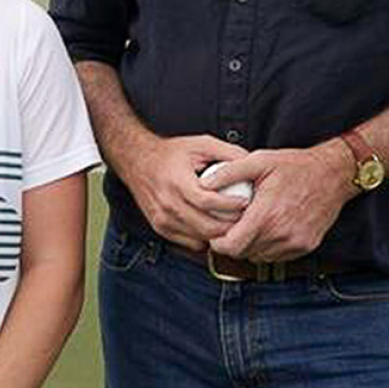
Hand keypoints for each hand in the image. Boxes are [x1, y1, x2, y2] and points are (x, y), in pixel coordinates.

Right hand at [118, 133, 249, 249]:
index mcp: (177, 182)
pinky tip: (212, 225)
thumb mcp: (201, 144)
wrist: (137, 161)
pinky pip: (190, 243)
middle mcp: (168, 204)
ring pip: (200, 238)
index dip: (230, 205)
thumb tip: (251, 161)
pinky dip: (205, 238)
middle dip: (230, 224)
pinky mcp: (161, 228)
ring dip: (219, 234)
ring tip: (231, 221)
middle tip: (244, 217)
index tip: (245, 202)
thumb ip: (227, 152)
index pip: (208, 202)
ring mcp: (163, 219)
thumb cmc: (170, 153)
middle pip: (206, 226)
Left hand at [206, 139, 354, 261]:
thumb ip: (229, 173)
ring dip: (251, 247)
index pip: (233, 246)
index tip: (216, 233)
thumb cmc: (295, 166)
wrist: (333, 174)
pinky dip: (269, 247)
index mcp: (267, 214)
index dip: (219, 243)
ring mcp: (296, 243)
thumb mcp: (259, 160)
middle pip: (244, 254)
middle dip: (233, 244)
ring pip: (260, 257)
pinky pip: (278, 256)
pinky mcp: (306, 246)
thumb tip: (203, 183)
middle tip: (231, 228)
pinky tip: (268, 230)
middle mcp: (282, 234)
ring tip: (249, 227)